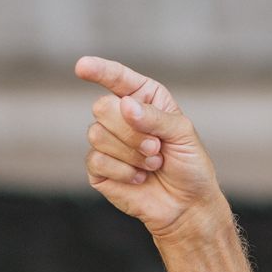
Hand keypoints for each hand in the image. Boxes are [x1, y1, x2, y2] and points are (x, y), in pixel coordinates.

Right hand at [75, 56, 226, 239]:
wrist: (187, 205)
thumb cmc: (189, 165)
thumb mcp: (183, 133)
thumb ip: (155, 117)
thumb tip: (125, 105)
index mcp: (143, 99)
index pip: (117, 78)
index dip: (99, 70)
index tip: (82, 66)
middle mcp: (121, 116)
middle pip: (102, 107)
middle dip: (131, 131)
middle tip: (156, 148)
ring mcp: (107, 142)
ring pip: (97, 134)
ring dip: (131, 153)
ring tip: (152, 164)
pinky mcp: (99, 168)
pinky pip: (97, 160)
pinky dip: (123, 171)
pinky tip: (139, 178)